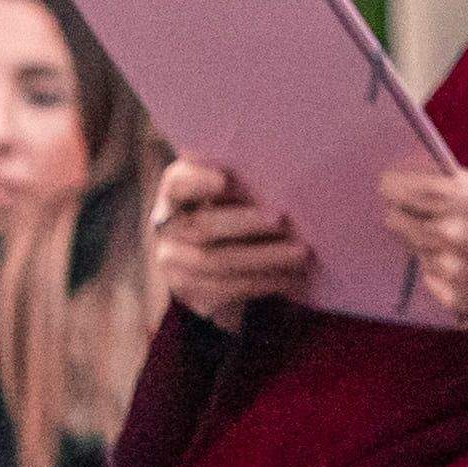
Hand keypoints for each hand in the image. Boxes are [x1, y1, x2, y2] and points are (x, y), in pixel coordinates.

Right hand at [147, 155, 315, 325]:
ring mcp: (173, 263)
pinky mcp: (190, 292)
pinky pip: (228, 289)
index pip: (177, 185)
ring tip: (301, 253)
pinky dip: (265, 282)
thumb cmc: (234, 216)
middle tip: (282, 220)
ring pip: (218, 261)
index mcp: (176, 195)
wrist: (216, 268)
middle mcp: (167, 228)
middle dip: (246, 223)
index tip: (224, 180)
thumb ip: (243, 184)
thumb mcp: (233, 196)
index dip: (196, 182)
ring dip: (265, 258)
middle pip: (203, 226)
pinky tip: (293, 277)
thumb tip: (284, 173)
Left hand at [380, 167, 467, 337]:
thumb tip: (431, 186)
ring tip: (456, 244)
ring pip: (414, 251)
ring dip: (427, 245)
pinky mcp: (456, 302)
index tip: (391, 186)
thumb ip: (464, 190)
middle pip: (396, 221)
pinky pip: (432, 280)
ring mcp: (451, 272)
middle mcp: (451, 235)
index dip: (393, 186)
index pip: (402, 189)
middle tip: (415, 214)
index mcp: (467, 200)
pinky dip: (443, 273)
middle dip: (404, 215)